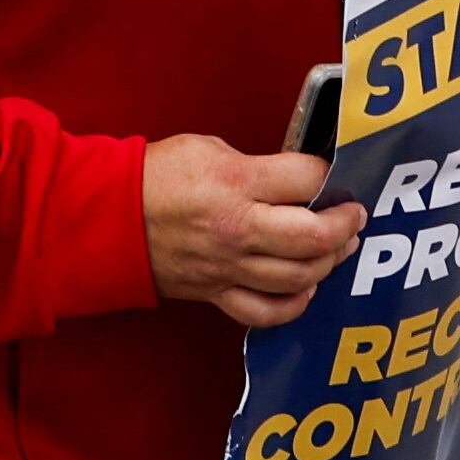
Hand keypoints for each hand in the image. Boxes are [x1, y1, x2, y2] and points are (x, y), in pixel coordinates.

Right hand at [143, 133, 365, 327]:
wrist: (107, 216)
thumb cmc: (154, 175)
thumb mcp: (206, 148)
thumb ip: (255, 166)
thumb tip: (292, 182)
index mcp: (234, 182)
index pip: (306, 178)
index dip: (327, 173)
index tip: (331, 175)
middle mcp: (238, 228)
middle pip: (315, 237)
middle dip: (345, 224)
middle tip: (352, 216)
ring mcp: (229, 267)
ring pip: (301, 276)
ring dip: (329, 262)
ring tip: (335, 247)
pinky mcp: (218, 293)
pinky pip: (268, 312)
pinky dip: (295, 303)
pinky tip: (304, 287)